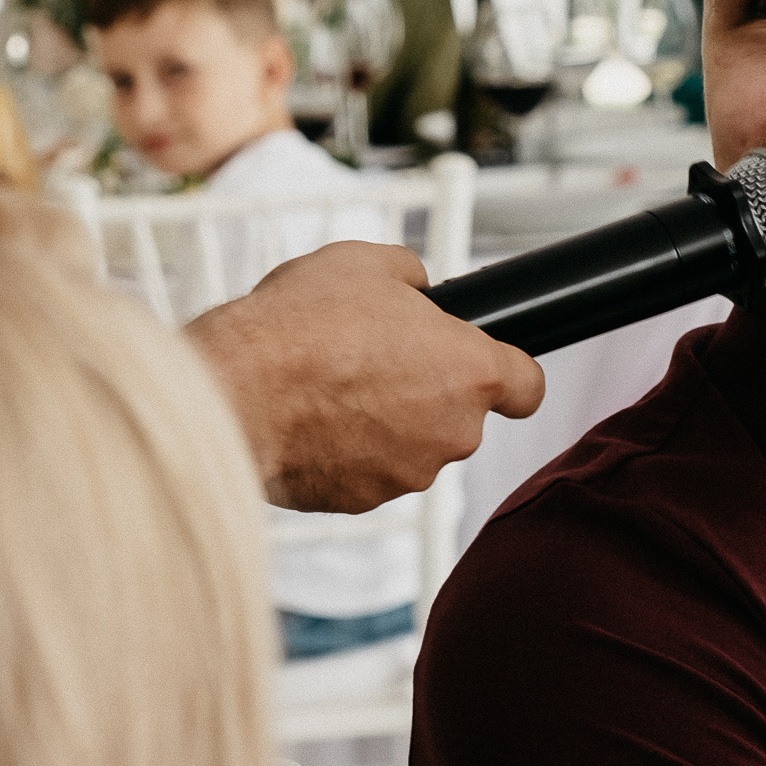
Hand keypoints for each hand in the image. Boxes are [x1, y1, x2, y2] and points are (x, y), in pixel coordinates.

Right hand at [184, 241, 543, 509]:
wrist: (237, 392)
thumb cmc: (301, 326)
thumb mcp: (366, 263)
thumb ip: (411, 277)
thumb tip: (415, 288)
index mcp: (470, 371)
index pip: (529, 387)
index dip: (509, 374)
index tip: (489, 367)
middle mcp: (453, 431)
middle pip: (459, 415)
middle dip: (424, 390)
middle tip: (372, 357)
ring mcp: (410, 473)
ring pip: (412, 445)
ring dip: (383, 421)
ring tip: (330, 385)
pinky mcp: (364, 501)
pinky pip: (367, 471)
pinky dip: (346, 451)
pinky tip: (309, 419)